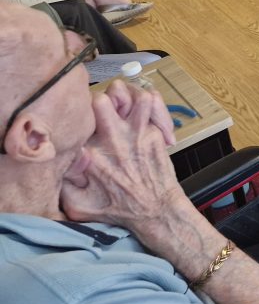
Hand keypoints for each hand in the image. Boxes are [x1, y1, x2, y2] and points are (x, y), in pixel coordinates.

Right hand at [61, 89, 184, 231]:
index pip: (76, 120)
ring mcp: (135, 132)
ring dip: (127, 96)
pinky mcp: (153, 131)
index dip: (78, 117)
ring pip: (130, 93)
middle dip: (102, 100)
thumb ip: (64, 182)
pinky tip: (146, 113)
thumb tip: (59, 157)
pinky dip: (151, 102)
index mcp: (88, 153)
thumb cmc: (117, 209)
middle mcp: (111, 138)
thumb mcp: (78, 204)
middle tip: (107, 112)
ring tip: (126, 108)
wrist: (154, 210)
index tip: (84, 124)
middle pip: (100, 99)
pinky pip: (152, 101)